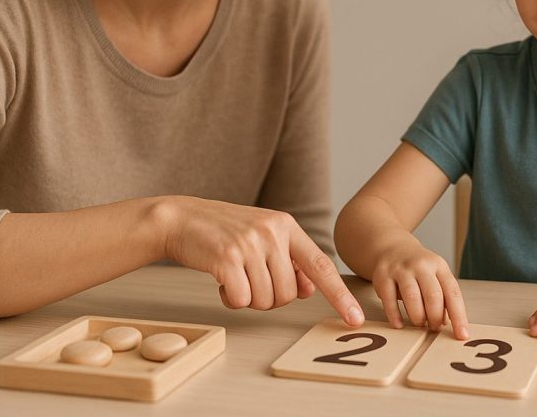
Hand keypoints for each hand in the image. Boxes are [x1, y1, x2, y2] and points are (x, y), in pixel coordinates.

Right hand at [159, 196, 363, 326]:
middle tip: (249, 280)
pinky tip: (220, 281)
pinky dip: (230, 299)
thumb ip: (288, 260)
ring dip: (248, 299)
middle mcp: (272, 232)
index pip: (321, 265)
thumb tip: (309, 289)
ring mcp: (250, 243)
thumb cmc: (224, 233)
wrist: (181, 219)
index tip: (355, 317)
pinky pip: (241, 300)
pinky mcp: (227, 258)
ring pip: (265, 300)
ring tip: (233, 277)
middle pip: (289, 294)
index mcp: (286, 225)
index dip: (339, 294)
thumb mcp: (262, 237)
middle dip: (269, 298)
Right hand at [370, 238, 468, 339]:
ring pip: (412, 298)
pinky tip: (399, 324)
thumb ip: (442, 296)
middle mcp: (421, 265)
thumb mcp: (435, 275)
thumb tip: (446, 323)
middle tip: (433, 327)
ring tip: (419, 323)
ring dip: (418, 317)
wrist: (392, 248)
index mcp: (439, 266)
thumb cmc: (418, 268)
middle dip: (435, 318)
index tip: (462, 334)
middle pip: (433, 296)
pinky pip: (389, 300)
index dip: (459, 316)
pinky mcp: (383, 276)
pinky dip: (395, 316)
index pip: (453, 292)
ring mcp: (401, 270)